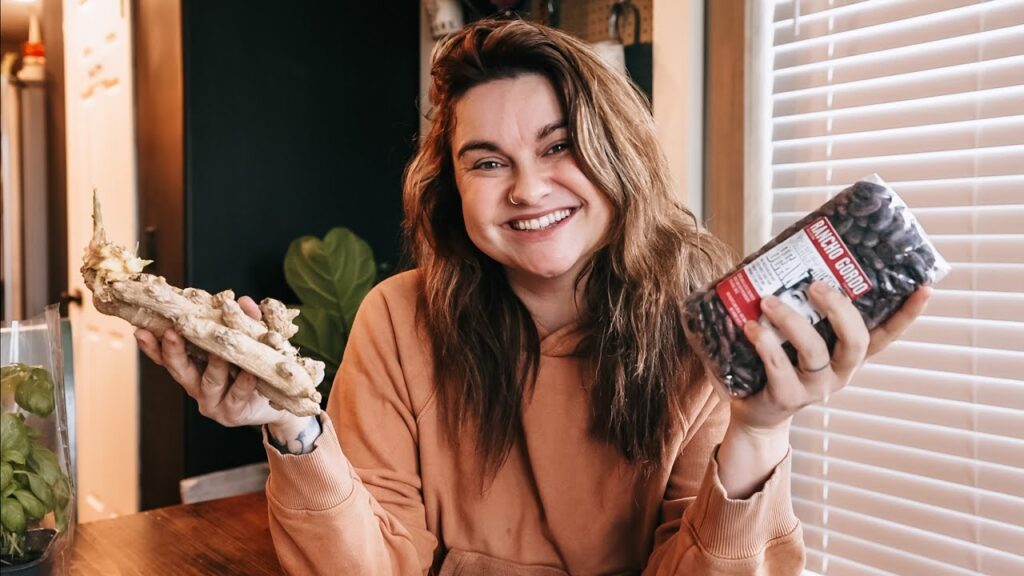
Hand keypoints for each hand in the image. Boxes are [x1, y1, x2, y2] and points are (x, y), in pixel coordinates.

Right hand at [134, 296, 303, 431]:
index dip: (153, 345)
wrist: (281, 397)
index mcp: (195, 367)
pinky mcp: (232, 413)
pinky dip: (243, 384)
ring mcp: (213, 402)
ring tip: (219, 352)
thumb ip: (246, 322)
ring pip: (210, 382)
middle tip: (171, 333)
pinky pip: (237, 396)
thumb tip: (243, 301)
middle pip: (179, 369)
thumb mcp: (251, 339)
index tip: (140, 329)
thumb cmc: (258, 365)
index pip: (167, 356)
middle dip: (173, 351)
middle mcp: (198, 386)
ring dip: (214, 365)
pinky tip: (248, 373)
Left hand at [715, 282, 930, 497]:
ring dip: (791, 321)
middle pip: (856, 341)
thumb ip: (805, 310)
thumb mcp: (799, 337)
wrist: (755, 412)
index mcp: (849, 355)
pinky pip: (779, 366)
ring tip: (768, 301)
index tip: (924, 290)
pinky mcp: (787, 396)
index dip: (906, 315)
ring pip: (814, 351)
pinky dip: (764, 342)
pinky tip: (751, 326)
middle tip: (815, 284)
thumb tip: (793, 261)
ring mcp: (816, 387)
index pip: (885, 334)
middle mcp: (840, 372)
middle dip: (838, 309)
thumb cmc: (778, 363)